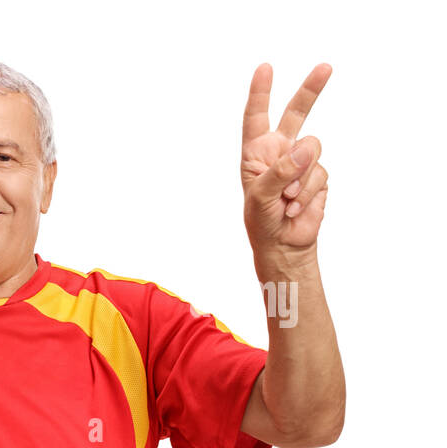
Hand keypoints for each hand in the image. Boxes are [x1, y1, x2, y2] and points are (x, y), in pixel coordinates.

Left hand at [241, 63, 330, 257]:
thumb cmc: (261, 221)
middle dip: (311, 90)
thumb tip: (304, 150)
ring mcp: (302, 162)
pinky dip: (308, 193)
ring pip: (312, 151)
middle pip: (297, 113)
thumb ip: (279, 172)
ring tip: (286, 200)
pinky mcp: (318, 175)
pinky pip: (320, 174)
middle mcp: (280, 151)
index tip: (265, 68)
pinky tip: (296, 208)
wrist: (283, 244)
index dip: (261, 92)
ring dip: (300, 179)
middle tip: (326, 67)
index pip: (257, 117)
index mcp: (257, 152)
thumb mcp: (260, 197)